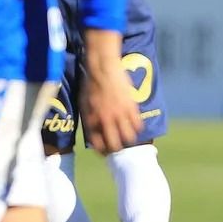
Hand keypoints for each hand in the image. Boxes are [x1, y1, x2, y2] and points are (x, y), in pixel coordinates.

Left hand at [79, 30, 143, 153]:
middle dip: (116, 149)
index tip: (104, 153)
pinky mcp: (131, 106)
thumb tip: (94, 131)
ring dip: (129, 140)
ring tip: (129, 139)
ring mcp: (119, 114)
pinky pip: (138, 124)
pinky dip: (137, 128)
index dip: (101, 151)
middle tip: (119, 149)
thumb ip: (89, 118)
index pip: (97, 144)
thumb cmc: (90, 84)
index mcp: (92, 120)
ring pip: (129, 137)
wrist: (102, 68)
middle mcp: (106, 120)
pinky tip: (135, 127)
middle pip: (114, 144)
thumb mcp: (84, 104)